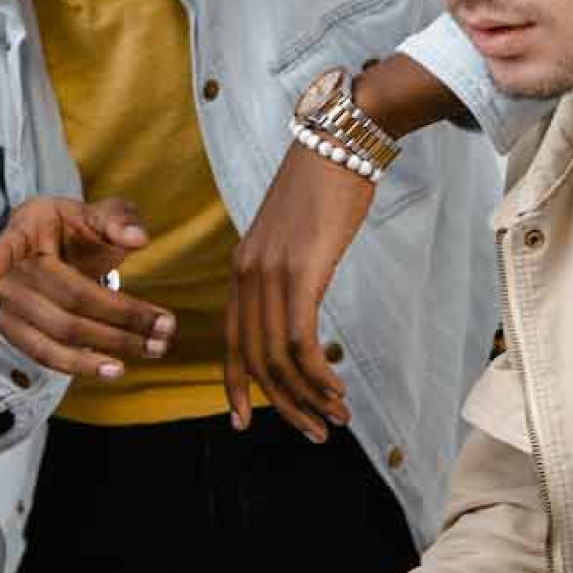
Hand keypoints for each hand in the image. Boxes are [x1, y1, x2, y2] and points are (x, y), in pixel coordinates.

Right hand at [0, 195, 174, 380]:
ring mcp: (8, 306)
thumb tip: (137, 237)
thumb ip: (118, 219)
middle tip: (164, 327)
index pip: (8, 244)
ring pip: (56, 334)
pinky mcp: (15, 332)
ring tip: (148, 351)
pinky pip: (45, 355)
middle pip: (65, 298)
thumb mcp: (96, 214)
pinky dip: (79, 364)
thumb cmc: (73, 230)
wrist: (51, 250)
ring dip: (104, 348)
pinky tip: (112, 367)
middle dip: (119, 316)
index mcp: (26, 230)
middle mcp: (10, 272)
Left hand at [223, 140, 362, 440]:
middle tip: (313, 432)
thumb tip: (300, 308)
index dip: (235, 385)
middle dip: (282, 404)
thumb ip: (288, 273)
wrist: (340, 140)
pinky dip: (316, 374)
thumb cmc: (326, 186)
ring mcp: (271, 272)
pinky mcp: (301, 271)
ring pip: (277, 356)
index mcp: (242, 267)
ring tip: (335, 418)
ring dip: (307, 396)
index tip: (242, 421)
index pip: (231, 340)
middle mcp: (247, 274)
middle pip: (253, 358)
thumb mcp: (295, 236)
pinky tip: (336, 389)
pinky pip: (300, 339)